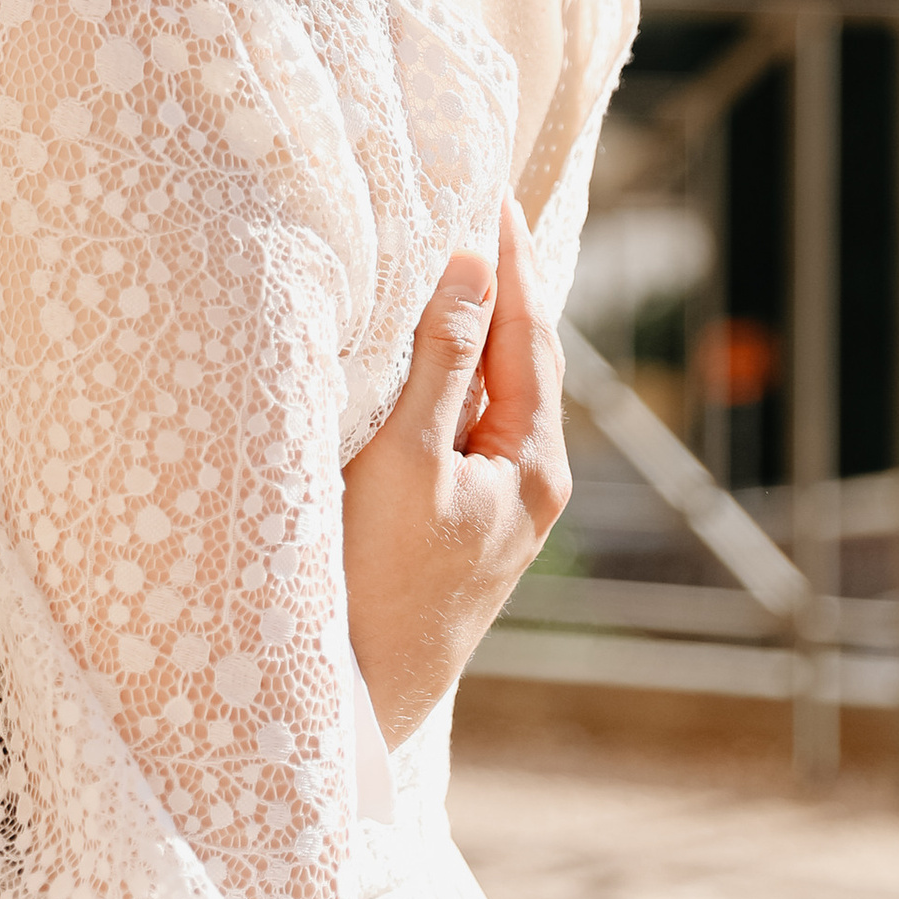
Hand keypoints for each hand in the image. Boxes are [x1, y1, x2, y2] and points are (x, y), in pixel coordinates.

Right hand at [341, 197, 568, 749]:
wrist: (364, 700)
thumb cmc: (379, 579)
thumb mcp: (406, 456)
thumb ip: (442, 360)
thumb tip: (474, 267)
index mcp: (534, 465)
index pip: (531, 336)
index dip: (512, 265)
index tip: (496, 198)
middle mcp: (532, 487)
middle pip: (526, 364)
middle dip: (505, 292)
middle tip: (483, 221)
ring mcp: (501, 513)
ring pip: (497, 400)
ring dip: (479, 337)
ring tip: (458, 274)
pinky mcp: (465, 530)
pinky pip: (470, 432)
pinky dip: (457, 383)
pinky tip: (431, 367)